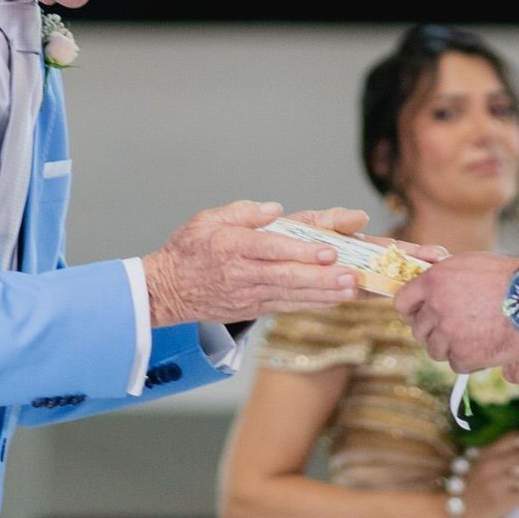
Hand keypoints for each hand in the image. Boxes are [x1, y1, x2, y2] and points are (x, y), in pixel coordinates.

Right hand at [142, 201, 354, 325]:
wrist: (165, 291)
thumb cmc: (188, 249)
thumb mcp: (207, 218)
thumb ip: (242, 211)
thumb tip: (275, 209)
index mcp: (231, 246)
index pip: (271, 249)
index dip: (301, 251)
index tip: (329, 250)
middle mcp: (242, 274)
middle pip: (287, 276)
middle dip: (322, 277)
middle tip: (352, 275)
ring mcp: (249, 295)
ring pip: (291, 295)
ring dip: (324, 294)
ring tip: (353, 290)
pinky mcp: (253, 308)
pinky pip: (286, 306)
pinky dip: (311, 303)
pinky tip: (334, 300)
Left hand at [394, 250, 518, 370]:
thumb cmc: (508, 275)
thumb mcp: (468, 263)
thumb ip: (443, 276)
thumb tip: (427, 286)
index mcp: (433, 280)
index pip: (402, 303)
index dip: (413, 310)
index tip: (424, 314)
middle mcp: (436, 307)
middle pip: (419, 330)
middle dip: (434, 330)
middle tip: (457, 326)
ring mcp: (449, 333)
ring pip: (436, 349)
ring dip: (451, 346)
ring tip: (475, 335)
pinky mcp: (465, 355)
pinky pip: (456, 364)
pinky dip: (469, 359)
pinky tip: (486, 345)